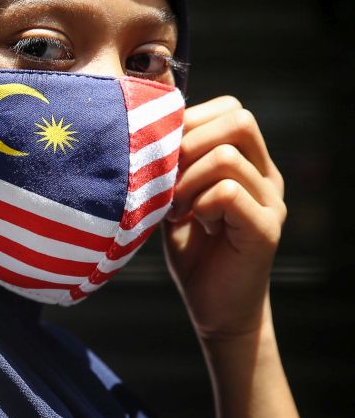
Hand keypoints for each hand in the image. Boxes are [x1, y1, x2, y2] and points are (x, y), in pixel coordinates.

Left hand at [163, 96, 286, 340]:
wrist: (213, 308)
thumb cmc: (189, 247)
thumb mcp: (174, 194)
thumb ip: (172, 160)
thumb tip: (146, 119)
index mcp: (249, 162)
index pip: (232, 109)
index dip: (192, 121)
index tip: (166, 158)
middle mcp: (267, 176)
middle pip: (240, 120)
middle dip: (190, 143)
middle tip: (170, 182)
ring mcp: (271, 201)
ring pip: (227, 156)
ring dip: (188, 181)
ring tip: (179, 210)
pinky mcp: (266, 229)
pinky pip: (230, 192)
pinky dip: (201, 204)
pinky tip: (195, 225)